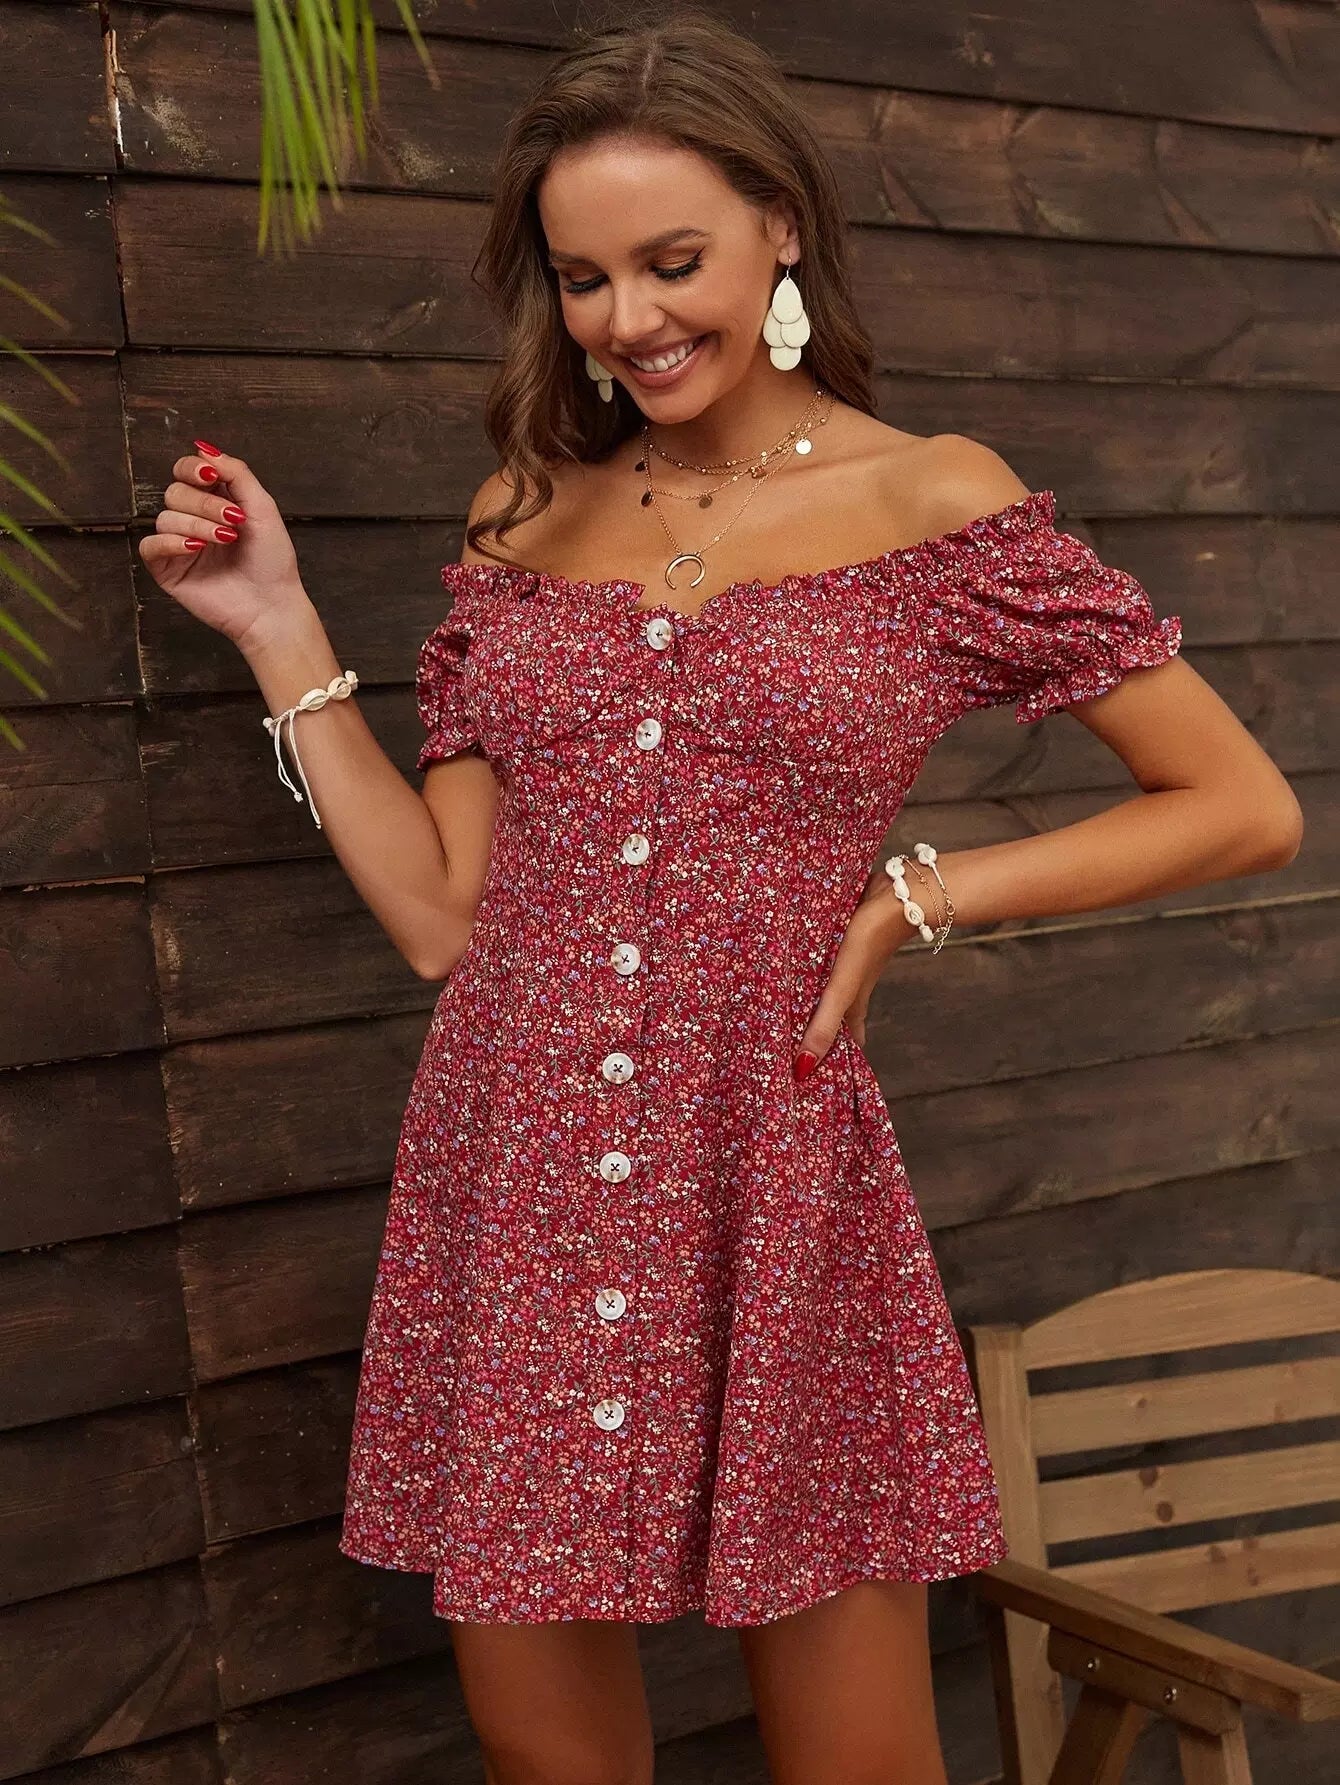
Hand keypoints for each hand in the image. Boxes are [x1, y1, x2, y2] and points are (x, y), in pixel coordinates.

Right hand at [137, 439, 309, 649]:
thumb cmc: (272, 561)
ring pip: (164, 517)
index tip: (212, 478)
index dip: (192, 468)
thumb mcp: (262, 507)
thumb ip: (236, 473)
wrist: (272, 605)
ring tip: (224, 540)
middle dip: (204, 504)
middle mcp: (193, 521)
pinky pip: (150, 546)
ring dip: (196, 525)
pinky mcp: (168, 570)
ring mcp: (179, 545)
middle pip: (175, 492)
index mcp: (214, 502)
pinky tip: (195, 548)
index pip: (185, 471)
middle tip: (233, 522)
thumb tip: (203, 448)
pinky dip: (170, 542)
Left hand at [793, 864, 916, 1078]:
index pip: (843, 1040)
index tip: (810, 1073)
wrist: (896, 897)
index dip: (829, 1057)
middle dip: (814, 1026)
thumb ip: (825, 1024)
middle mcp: (851, 986)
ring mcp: (848, 961)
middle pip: (833, 1013)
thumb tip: (803, 1067)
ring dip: (811, 995)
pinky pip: (823, 958)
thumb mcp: (842, 988)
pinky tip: (796, 958)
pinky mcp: (842, 937)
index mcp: (852, 1003)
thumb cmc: (869, 943)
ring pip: (828, 986)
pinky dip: (811, 965)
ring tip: (784, 1002)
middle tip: (788, 1040)